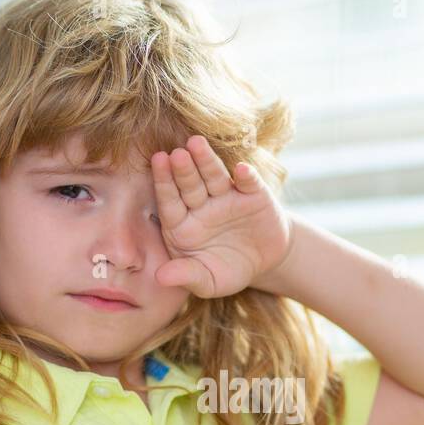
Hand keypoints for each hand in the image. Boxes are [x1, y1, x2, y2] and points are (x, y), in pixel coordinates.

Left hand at [150, 135, 293, 299]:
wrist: (265, 263)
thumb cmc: (228, 271)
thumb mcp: (207, 281)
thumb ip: (186, 276)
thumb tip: (160, 278)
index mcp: (183, 224)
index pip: (169, 201)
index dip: (164, 182)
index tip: (158, 162)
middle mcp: (202, 205)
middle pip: (189, 184)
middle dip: (183, 169)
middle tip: (175, 153)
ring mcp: (227, 197)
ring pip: (214, 176)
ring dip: (207, 161)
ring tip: (197, 144)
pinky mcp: (253, 194)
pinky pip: (248, 183)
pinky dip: (246, 176)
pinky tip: (241, 170)